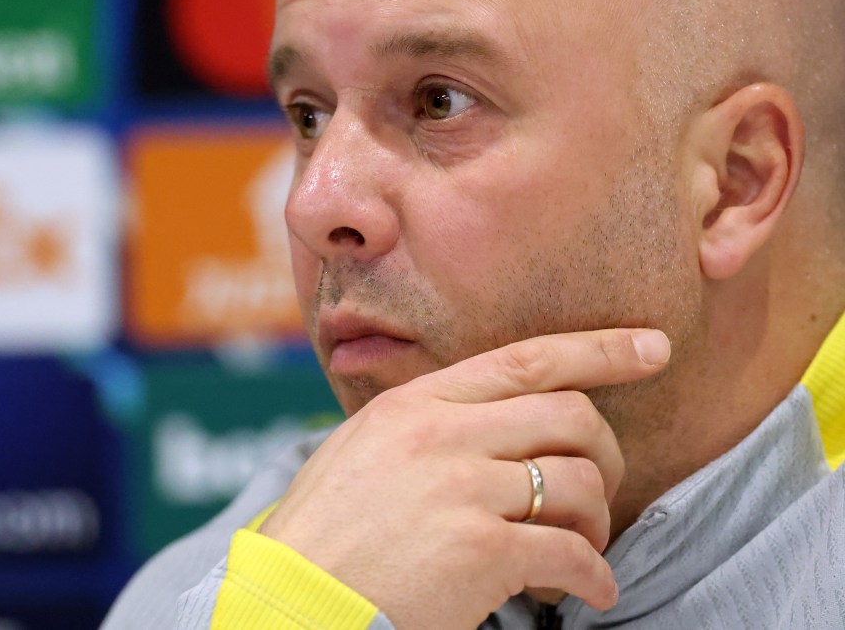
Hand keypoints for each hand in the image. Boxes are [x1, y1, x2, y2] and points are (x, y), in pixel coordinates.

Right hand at [259, 328, 670, 628]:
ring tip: (585, 548)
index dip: (599, 348)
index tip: (651, 346)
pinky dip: (594, 577)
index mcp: (417, 402)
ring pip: (580, 483)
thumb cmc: (328, 530)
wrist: (292, 597)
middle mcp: (444, 434)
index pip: (527, 359)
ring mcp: (463, 489)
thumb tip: (495, 420)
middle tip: (605, 486)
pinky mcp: (479, 551)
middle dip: (608, 452)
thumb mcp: (366, 448)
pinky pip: (571, 554)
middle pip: (570, 416)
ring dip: (599, 522)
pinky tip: (588, 592)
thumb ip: (429, 423)